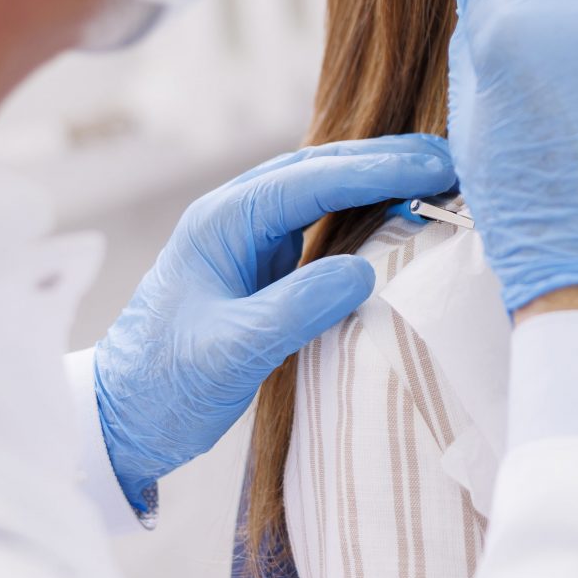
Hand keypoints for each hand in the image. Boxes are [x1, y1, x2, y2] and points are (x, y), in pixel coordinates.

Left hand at [92, 133, 454, 514]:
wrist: (124, 418)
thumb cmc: (167, 386)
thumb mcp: (234, 352)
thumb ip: (298, 307)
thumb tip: (365, 272)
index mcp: (221, 222)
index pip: (311, 180)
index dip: (378, 170)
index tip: (436, 167)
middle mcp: (234, 215)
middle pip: (320, 167)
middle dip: (386, 160)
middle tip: (452, 159)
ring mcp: (247, 237)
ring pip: (321, 187)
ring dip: (378, 178)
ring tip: (438, 174)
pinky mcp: (260, 262)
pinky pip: (319, 219)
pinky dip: (363, 208)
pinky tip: (399, 210)